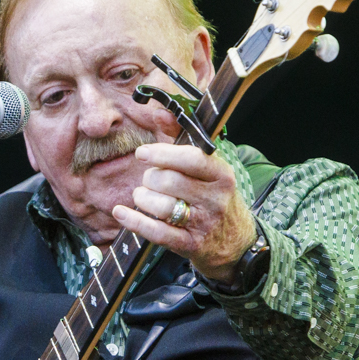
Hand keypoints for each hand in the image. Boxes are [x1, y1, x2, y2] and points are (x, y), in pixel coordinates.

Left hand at [111, 143, 257, 283]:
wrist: (238, 244)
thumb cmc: (216, 199)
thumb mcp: (210, 170)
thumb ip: (183, 140)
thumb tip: (160, 114)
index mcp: (222, 175)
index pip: (192, 159)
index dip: (162, 154)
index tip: (142, 153)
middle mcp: (216, 199)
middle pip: (170, 181)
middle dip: (150, 178)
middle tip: (149, 180)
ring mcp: (204, 224)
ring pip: (162, 206)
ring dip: (143, 198)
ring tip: (142, 196)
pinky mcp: (191, 245)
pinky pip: (157, 233)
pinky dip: (135, 222)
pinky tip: (121, 213)